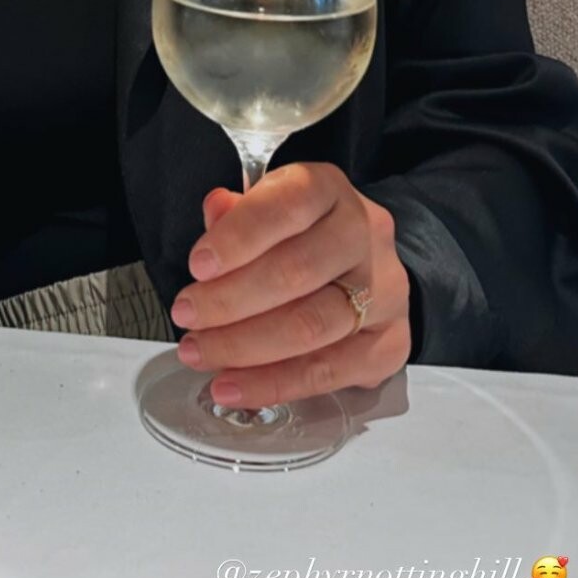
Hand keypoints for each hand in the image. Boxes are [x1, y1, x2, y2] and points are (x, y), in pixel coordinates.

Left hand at [169, 162, 411, 409]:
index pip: (290, 204)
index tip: (198, 265)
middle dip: (230, 299)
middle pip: (298, 271)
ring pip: (312, 325)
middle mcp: (365, 235)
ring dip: (245, 346)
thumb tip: (217, 210)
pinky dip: (275, 384)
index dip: (240, 236)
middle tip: (187, 315)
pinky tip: (235, 386)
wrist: (364, 267)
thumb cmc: (301, 237)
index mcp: (329, 191)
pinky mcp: (390, 342)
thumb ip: (240, 212)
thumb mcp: (268, 208)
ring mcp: (384, 290)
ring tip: (200, 353)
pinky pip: (330, 371)